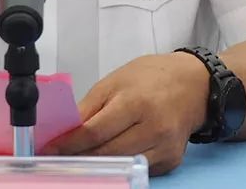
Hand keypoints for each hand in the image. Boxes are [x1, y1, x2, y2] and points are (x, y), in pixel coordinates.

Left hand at [43, 53, 209, 174]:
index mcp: (134, 102)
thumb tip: (65, 129)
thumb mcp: (115, 80)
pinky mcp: (172, 160)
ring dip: (99, 164)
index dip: (69, 144)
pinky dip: (122, 165)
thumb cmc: (152, 77)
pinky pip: (139, 169)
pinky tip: (110, 157)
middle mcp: (152, 128)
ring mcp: (164, 147)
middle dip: (80, 156)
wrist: (195, 84)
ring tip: (81, 158)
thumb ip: (90, 106)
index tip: (50, 150)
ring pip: (121, 165)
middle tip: (60, 158)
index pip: (94, 132)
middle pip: (106, 153)